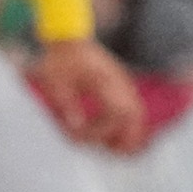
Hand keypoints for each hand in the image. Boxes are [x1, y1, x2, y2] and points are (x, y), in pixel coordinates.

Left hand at [33, 36, 147, 153]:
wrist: (69, 38)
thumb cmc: (60, 58)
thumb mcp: (55, 79)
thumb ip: (66, 102)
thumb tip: (76, 127)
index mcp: (104, 80)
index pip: (117, 113)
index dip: (101, 130)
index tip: (79, 134)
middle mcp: (118, 83)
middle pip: (135, 115)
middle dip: (126, 137)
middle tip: (109, 152)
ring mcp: (122, 83)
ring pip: (137, 113)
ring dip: (130, 133)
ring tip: (114, 150)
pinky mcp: (120, 86)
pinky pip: (133, 107)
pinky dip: (130, 124)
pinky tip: (117, 137)